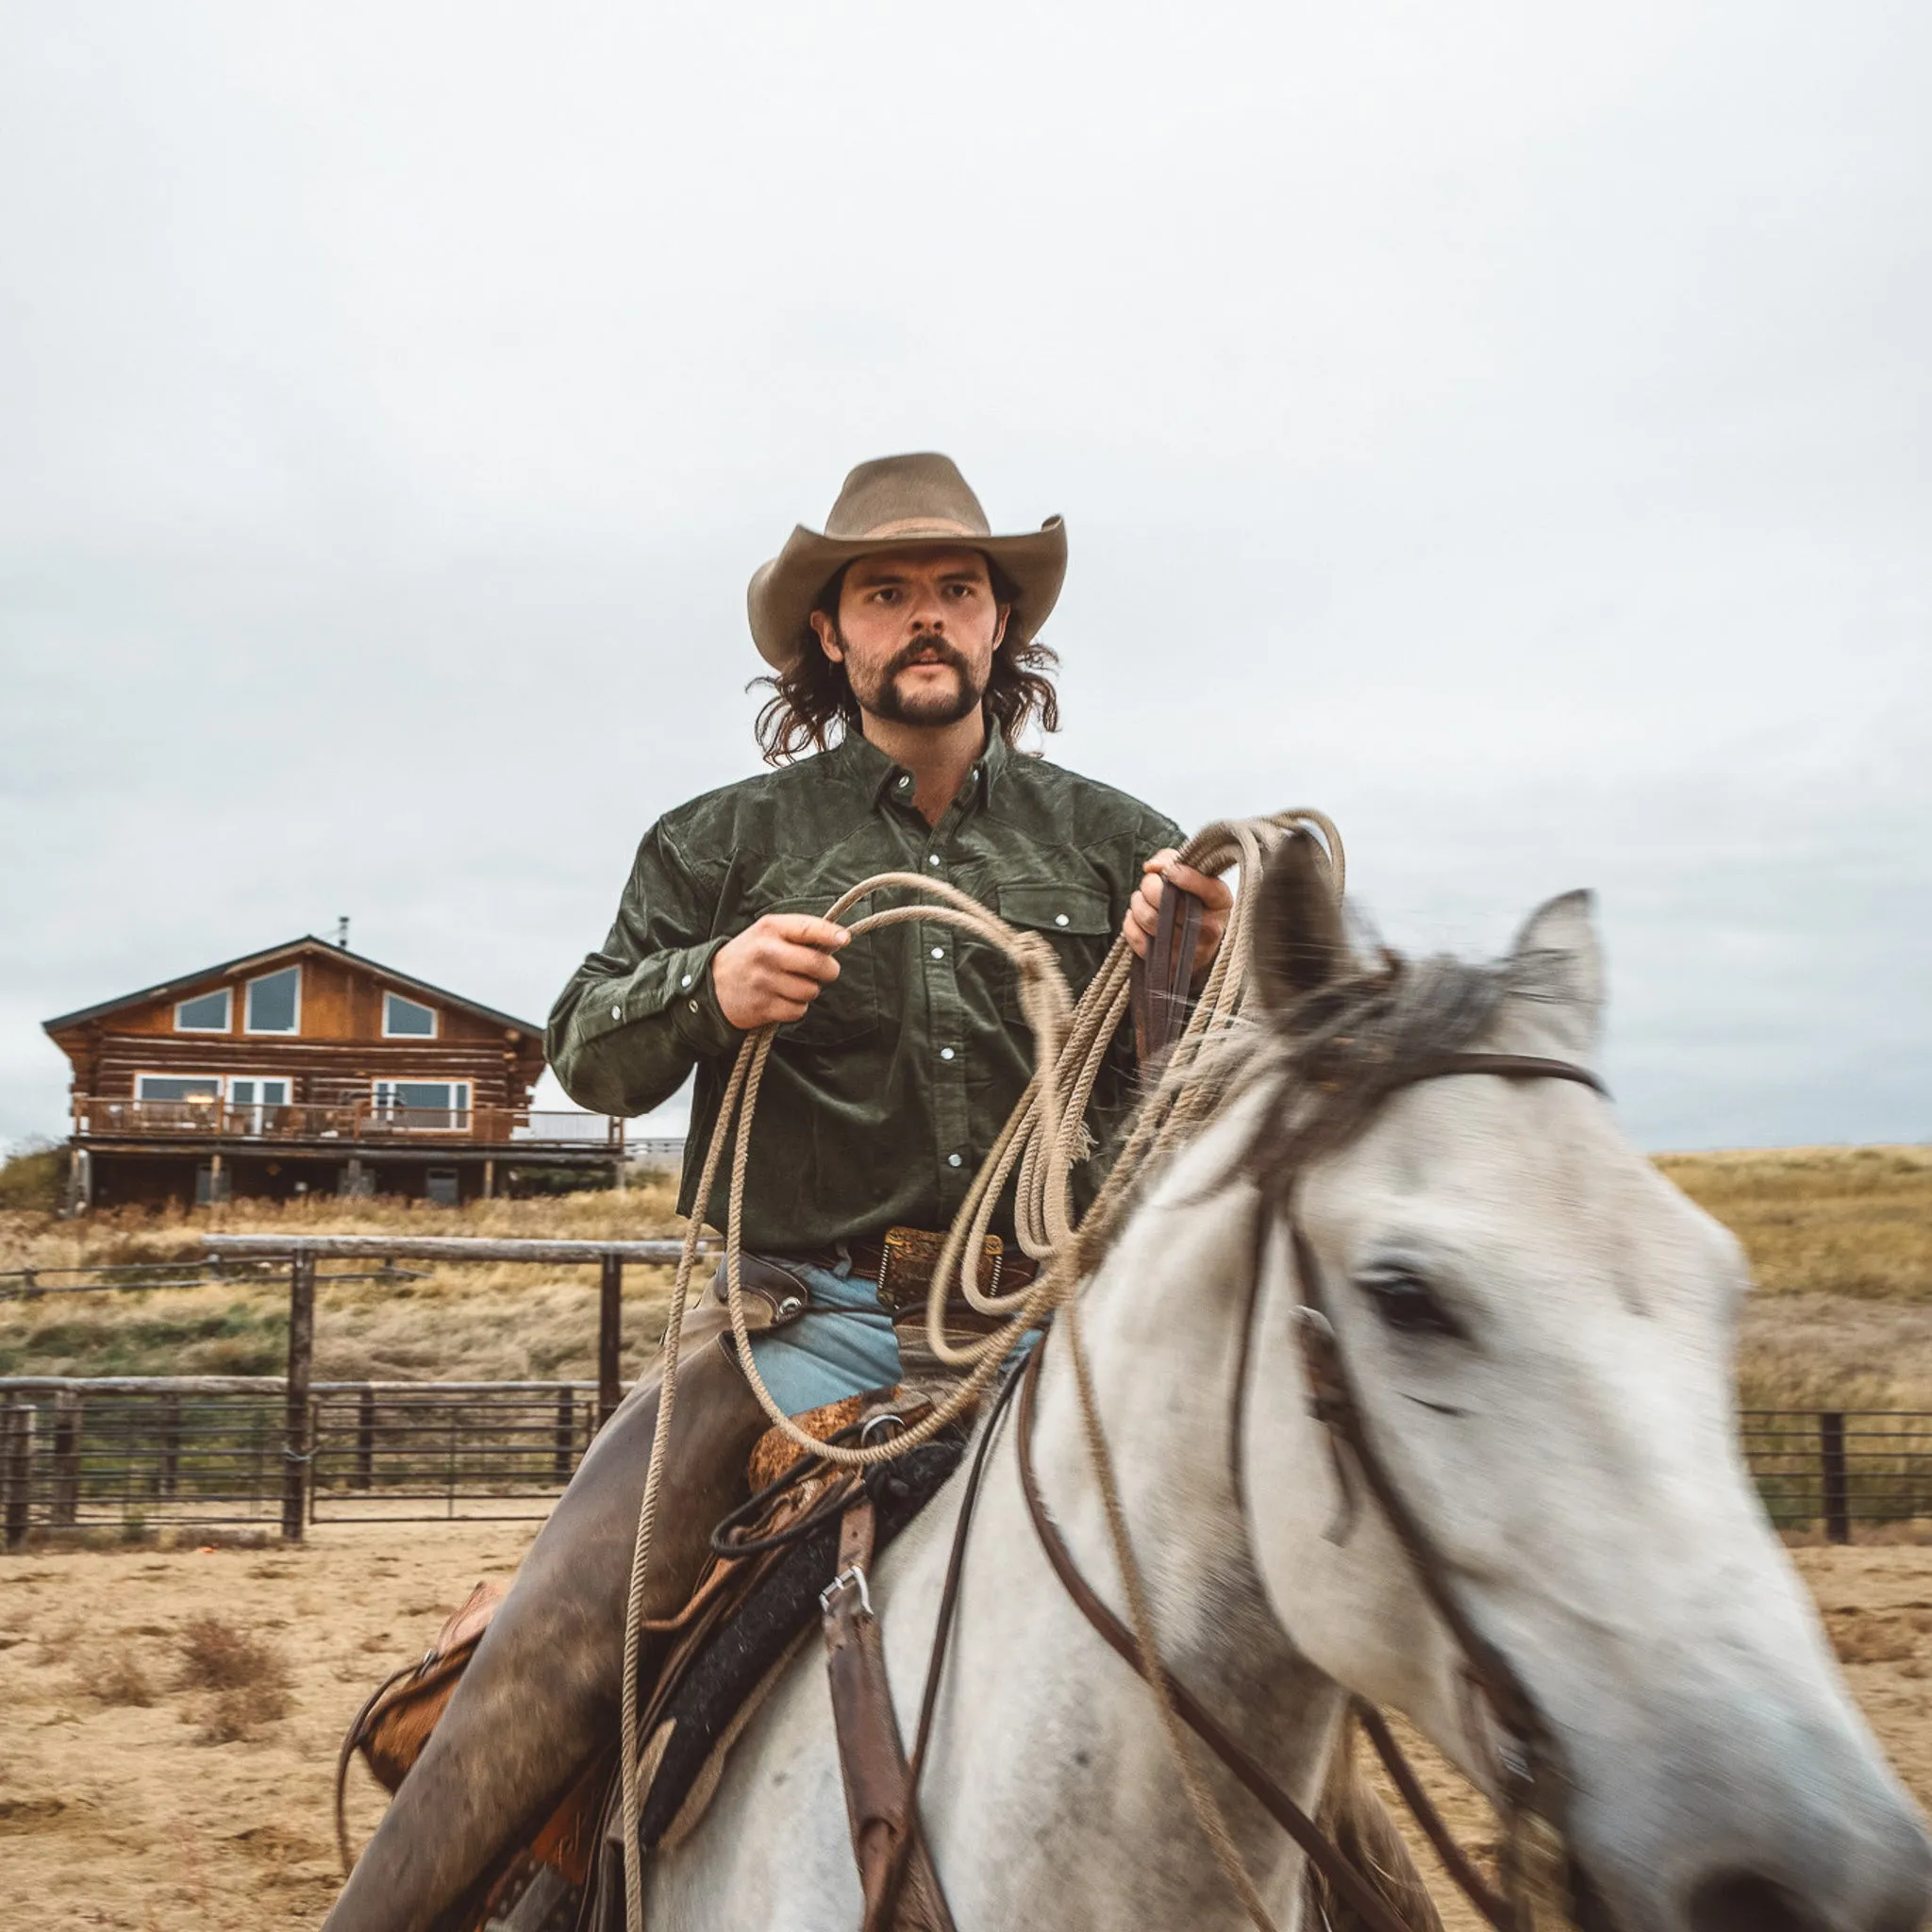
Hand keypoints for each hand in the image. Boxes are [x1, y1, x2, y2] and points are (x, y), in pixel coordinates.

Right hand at [712, 914, 849, 1029]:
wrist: (712, 984)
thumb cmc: (749, 955)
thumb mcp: (767, 932)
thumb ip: (799, 933)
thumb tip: (838, 939)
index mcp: (770, 928)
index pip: (807, 928)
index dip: (830, 934)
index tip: (844, 939)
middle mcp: (766, 953)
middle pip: (816, 964)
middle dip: (829, 970)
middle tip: (825, 971)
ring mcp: (763, 981)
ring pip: (810, 990)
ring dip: (809, 990)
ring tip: (794, 984)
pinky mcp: (763, 1006)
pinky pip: (799, 1010)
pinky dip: (797, 1007)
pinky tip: (783, 999)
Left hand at [1123, 850, 1232, 983]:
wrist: (1197, 942)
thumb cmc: (1193, 900)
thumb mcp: (1192, 874)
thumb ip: (1172, 859)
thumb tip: (1151, 867)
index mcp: (1221, 903)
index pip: (1207, 889)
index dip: (1185, 877)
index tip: (1170, 871)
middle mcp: (1210, 929)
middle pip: (1168, 903)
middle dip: (1149, 886)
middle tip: (1148, 882)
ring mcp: (1189, 951)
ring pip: (1149, 919)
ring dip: (1138, 903)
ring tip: (1141, 898)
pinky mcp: (1170, 966)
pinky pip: (1137, 939)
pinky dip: (1130, 923)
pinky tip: (1138, 917)